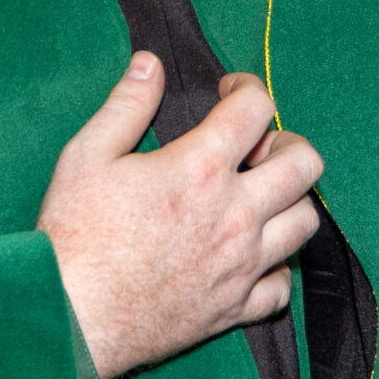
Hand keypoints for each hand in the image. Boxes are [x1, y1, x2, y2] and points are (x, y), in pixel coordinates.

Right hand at [35, 54, 322, 378]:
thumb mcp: (88, 154)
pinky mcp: (235, 308)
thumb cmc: (75, 233)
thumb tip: (150, 64)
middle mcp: (235, 214)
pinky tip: (249, 255)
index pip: (255, 109)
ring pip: (306, 223)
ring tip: (257, 196)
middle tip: (256, 145)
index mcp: (199, 168)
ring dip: (288, 201)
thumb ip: (126, 104)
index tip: (227, 92)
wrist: (72, 314)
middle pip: (304, 164)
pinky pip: (283, 286)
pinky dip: (275, 266)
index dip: (246, 87)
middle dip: (286, 141)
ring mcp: (241, 264)